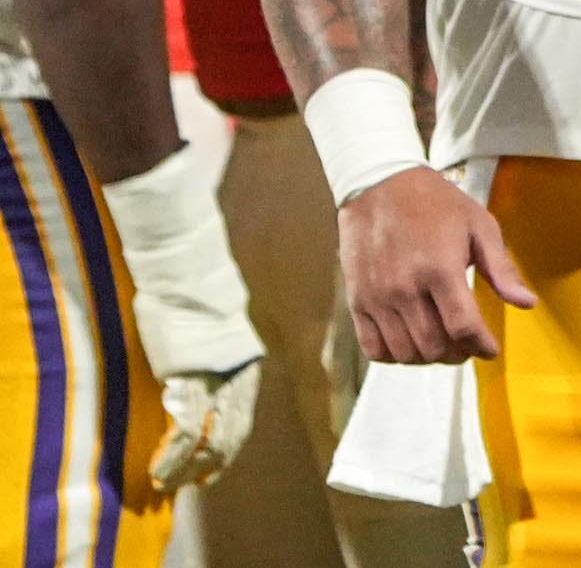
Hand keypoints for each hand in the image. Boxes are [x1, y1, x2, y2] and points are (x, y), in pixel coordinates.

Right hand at [100, 147, 264, 489]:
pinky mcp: (192, 375)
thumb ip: (210, 352)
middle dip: (215, 460)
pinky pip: (188, 428)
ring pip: (212, 435)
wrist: (185, 269)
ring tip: (170, 484)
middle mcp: (239, 368)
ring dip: (190, 465)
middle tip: (197, 482)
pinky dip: (175, 454)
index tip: (216, 464)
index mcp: (246, 356)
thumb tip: (198, 368)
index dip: (231, 441)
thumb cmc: (191, 291)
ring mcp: (217, 374)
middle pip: (234, 428)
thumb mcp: (209, 326)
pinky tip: (161, 470)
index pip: (243, 410)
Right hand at [339, 166, 535, 363]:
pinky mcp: (357, 301)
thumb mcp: (479, 225)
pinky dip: (395, 356)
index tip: (490, 350)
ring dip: (429, 357)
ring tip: (444, 344)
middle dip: (458, 353)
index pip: (463, 326)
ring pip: (405, 352)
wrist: (380, 185)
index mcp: (440, 268)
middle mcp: (405, 288)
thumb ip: (501, 269)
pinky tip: (411, 343)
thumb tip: (526, 303)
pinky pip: (374, 348)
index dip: (481, 345)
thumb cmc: (436, 203)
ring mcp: (377, 298)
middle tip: (468, 345)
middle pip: (434, 345)